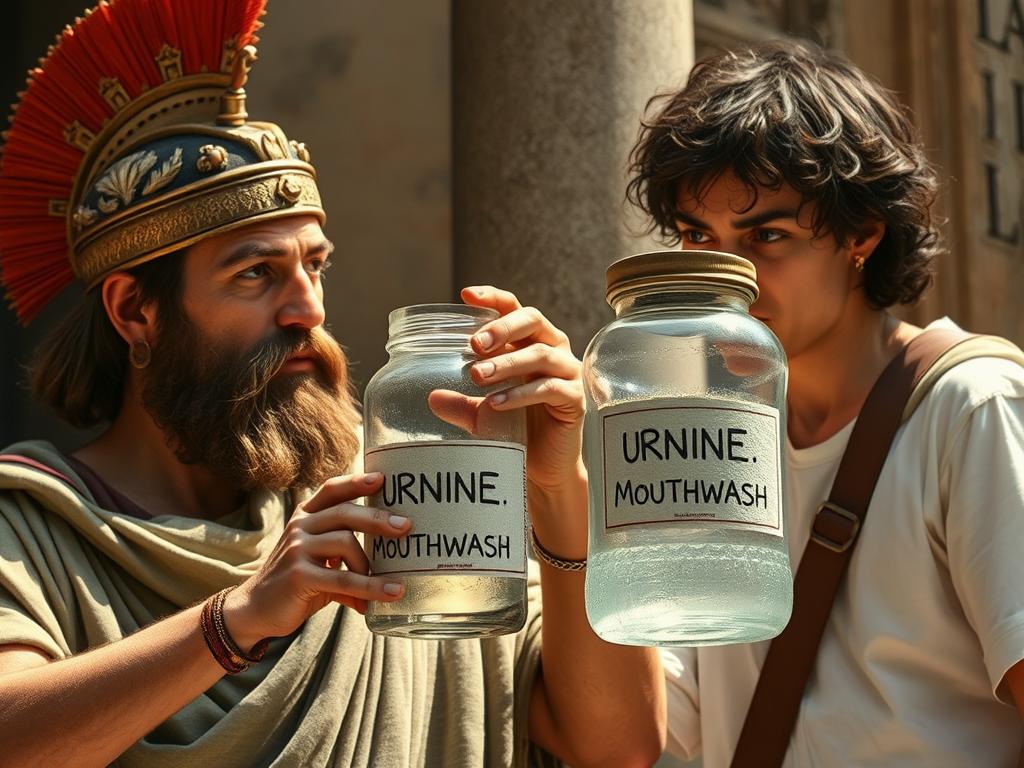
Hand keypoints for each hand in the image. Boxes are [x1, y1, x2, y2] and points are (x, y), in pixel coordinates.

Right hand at [222, 472, 410, 649]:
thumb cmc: (298, 582)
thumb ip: (348, 554)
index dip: (356, 481)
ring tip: (392, 583)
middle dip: (377, 519)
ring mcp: (297, 549)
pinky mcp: (298, 575)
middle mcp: (300, 527)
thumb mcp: (320, 559)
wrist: (256, 610)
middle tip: (405, 527)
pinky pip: (342, 578)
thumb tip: (395, 563)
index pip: (332, 489)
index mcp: (306, 516)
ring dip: (372, 566)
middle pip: (344, 513)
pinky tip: (390, 592)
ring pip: (346, 544)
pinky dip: (370, 587)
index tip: (382, 479)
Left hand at [427, 286, 584, 493]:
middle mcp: (553, 350)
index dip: (493, 297)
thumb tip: (431, 397)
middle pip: (532, 320)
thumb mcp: (481, 414)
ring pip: (539, 354)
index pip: (514, 309)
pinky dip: (521, 393)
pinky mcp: (574, 398)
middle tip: (474, 343)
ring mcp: (567, 372)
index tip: (466, 295)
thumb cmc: (516, 431)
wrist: (543, 467)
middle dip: (502, 327)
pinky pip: (549, 388)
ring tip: (477, 376)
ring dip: (506, 363)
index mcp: (530, 342)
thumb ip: (460, 403)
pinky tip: (497, 403)